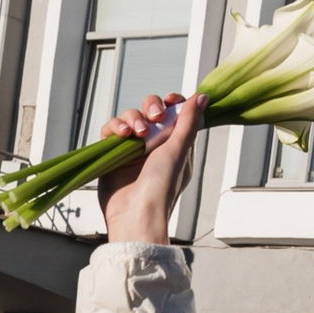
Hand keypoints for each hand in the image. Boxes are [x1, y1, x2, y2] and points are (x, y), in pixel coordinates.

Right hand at [100, 89, 203, 240]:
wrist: (135, 215)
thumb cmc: (161, 189)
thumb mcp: (178, 151)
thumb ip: (189, 123)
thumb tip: (202, 98)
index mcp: (175, 146)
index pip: (174, 114)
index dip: (172, 103)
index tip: (171, 100)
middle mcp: (154, 146)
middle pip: (150, 111)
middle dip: (151, 107)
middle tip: (154, 117)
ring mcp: (133, 150)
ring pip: (130, 118)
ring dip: (132, 118)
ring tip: (136, 133)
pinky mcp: (113, 154)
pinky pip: (111, 130)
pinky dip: (115, 127)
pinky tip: (121, 135)